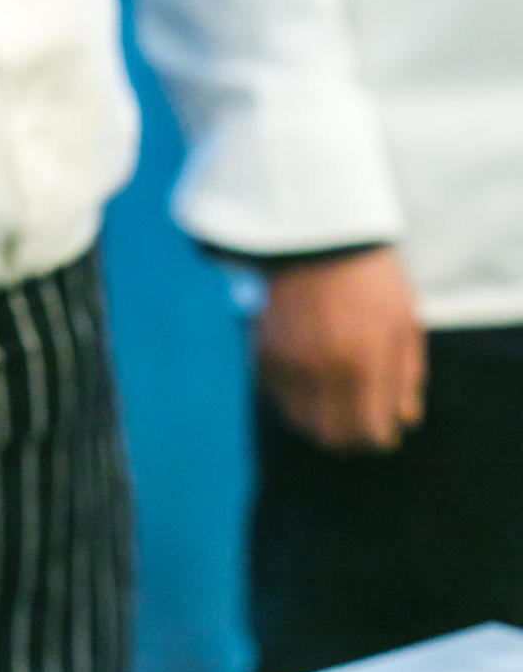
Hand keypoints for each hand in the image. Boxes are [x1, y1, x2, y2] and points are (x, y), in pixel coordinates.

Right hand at [257, 246, 426, 451]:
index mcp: (366, 361)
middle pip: (331, 436)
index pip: (370, 431)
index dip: (380, 438)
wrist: (316, 232)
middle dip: (348, 439)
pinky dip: (294, 398)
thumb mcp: (404, 319)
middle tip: (358, 425)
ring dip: (319, 421)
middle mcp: (324, 369)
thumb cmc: (370, 275)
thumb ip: (407, 373)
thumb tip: (406, 418)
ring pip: (300, 422)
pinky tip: (309, 380)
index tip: (383, 432)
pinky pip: (277, 397)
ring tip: (334, 403)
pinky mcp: (264, 353)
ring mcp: (290, 362)